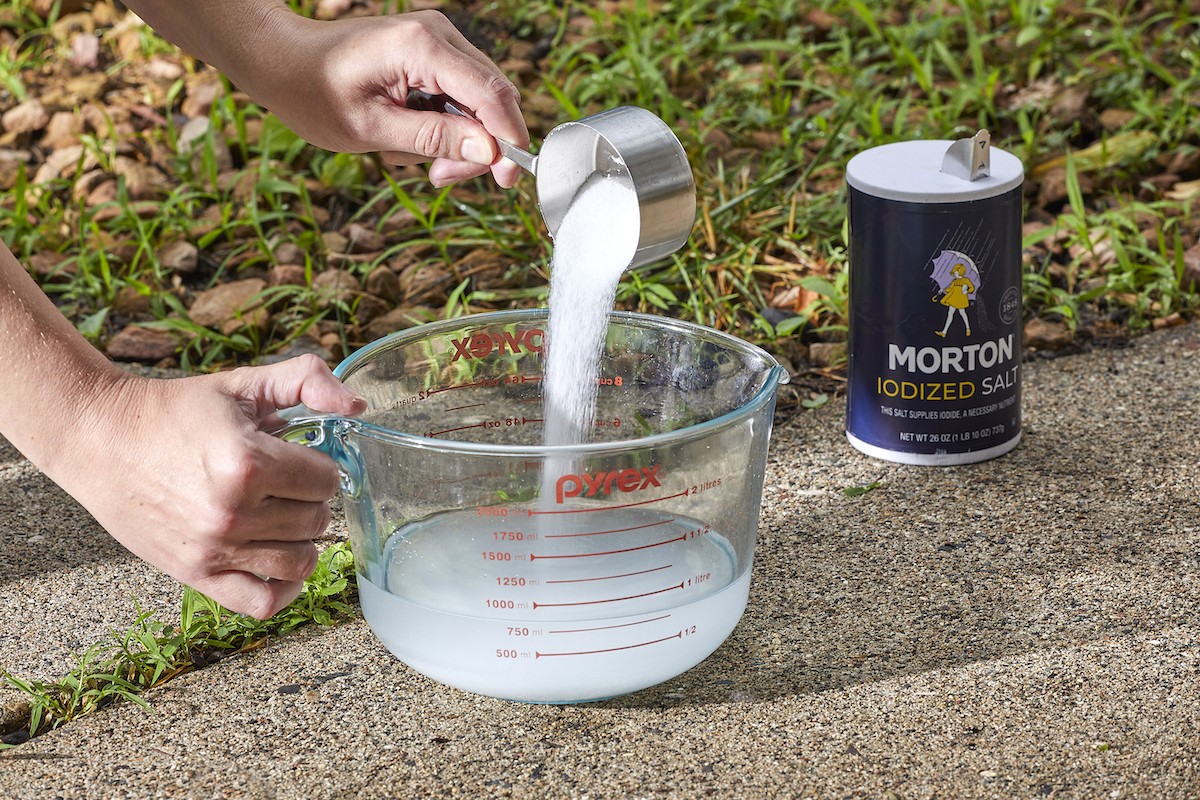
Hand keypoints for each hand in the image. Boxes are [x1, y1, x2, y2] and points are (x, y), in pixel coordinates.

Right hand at [59, 355, 365, 618]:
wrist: (100, 439)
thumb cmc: (175, 410)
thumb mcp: (243, 383)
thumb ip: (308, 381)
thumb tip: (357, 407)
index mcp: (248, 463)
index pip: (327, 480)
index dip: (318, 464)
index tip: (296, 456)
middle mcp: (233, 512)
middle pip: (317, 519)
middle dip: (309, 498)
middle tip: (283, 482)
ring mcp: (214, 549)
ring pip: (302, 560)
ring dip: (302, 538)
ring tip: (280, 515)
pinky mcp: (196, 575)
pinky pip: (263, 602)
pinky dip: (286, 588)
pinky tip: (284, 562)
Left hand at [123, 3, 528, 186]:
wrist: (283, 62)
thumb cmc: (314, 92)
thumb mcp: (371, 129)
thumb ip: (432, 138)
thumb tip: (486, 151)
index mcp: (421, 46)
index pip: (490, 94)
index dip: (507, 139)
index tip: (508, 178)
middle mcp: (438, 33)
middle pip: (492, 98)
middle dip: (478, 145)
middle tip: (440, 177)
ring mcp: (437, 39)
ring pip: (480, 100)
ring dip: (460, 138)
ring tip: (414, 158)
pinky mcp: (432, 51)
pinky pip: (461, 94)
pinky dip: (447, 124)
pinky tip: (412, 136)